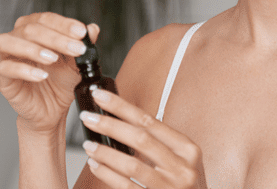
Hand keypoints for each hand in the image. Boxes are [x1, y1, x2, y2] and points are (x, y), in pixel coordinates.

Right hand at [0, 12, 99, 132]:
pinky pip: (6, 68)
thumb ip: (84, 44)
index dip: (64, 24)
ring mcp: (8, 57)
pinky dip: (25, 70)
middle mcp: (18, 38)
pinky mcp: (3, 78)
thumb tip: (93, 28)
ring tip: (54, 58)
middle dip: (56, 38)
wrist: (53, 109)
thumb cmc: (61, 81)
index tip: (81, 32)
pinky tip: (42, 75)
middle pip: (30, 29)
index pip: (47, 19)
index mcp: (36, 29)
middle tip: (77, 49)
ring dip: (34, 49)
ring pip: (10, 42)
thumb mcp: (78, 62)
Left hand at [79, 89, 208, 188]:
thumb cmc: (184, 185)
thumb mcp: (182, 159)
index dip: (122, 107)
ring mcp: (170, 187)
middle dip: (109, 125)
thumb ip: (160, 142)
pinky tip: (96, 166)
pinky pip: (126, 186)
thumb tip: (124, 118)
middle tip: (88, 117)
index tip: (101, 97)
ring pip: (131, 165)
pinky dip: (107, 174)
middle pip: (140, 139)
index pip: (149, 121)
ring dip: (105, 152)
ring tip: (88, 144)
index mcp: (187, 148)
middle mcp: (182, 167)